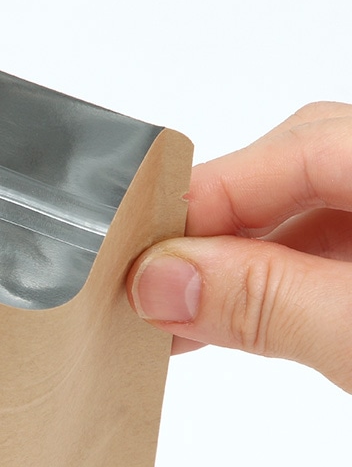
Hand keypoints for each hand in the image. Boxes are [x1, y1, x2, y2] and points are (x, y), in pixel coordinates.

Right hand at [126, 102, 351, 390]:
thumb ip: (269, 300)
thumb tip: (162, 280)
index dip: (201, 203)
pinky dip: (280, 285)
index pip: (293, 146)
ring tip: (183, 318)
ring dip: (242, 265)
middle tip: (153, 290)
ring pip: (313, 217)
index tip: (134, 264)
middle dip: (215, 229)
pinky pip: (335, 256)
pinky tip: (243, 320)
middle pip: (296, 170)